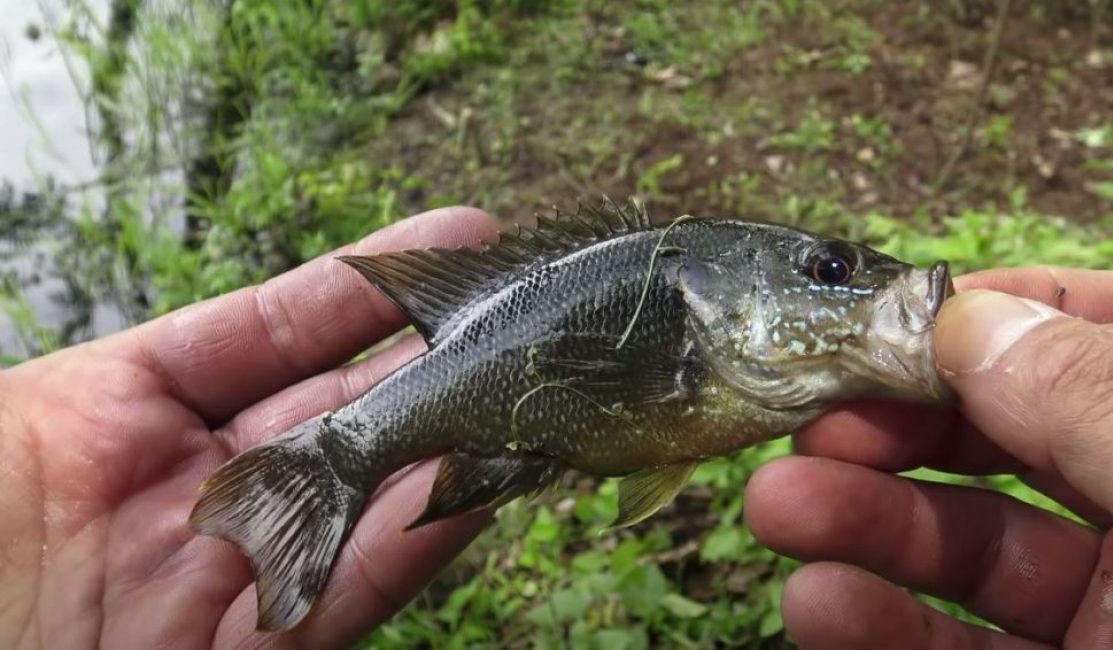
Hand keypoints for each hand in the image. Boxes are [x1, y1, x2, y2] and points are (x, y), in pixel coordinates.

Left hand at [0, 207, 497, 648]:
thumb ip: (132, 374)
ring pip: (361, 499)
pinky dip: (409, 547)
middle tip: (515, 321)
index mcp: (122, 412)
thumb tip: (259, 318)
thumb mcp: (13, 420)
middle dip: (427, 361)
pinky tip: (473, 493)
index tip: (458, 240)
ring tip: (520, 399)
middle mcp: (194, 487)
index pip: (272, 332)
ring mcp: (226, 572)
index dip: (363, 285)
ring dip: (444, 449)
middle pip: (338, 409)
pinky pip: (344, 594)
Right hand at [745, 267, 1112, 649]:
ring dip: (862, 522)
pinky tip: (820, 603)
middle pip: (1010, 432)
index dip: (994, 312)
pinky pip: (967, 646)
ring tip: (777, 507)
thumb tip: (965, 317)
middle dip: (897, 423)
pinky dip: (883, 624)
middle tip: (811, 422)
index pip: (1106, 323)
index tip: (886, 325)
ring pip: (973, 540)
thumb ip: (1091, 389)